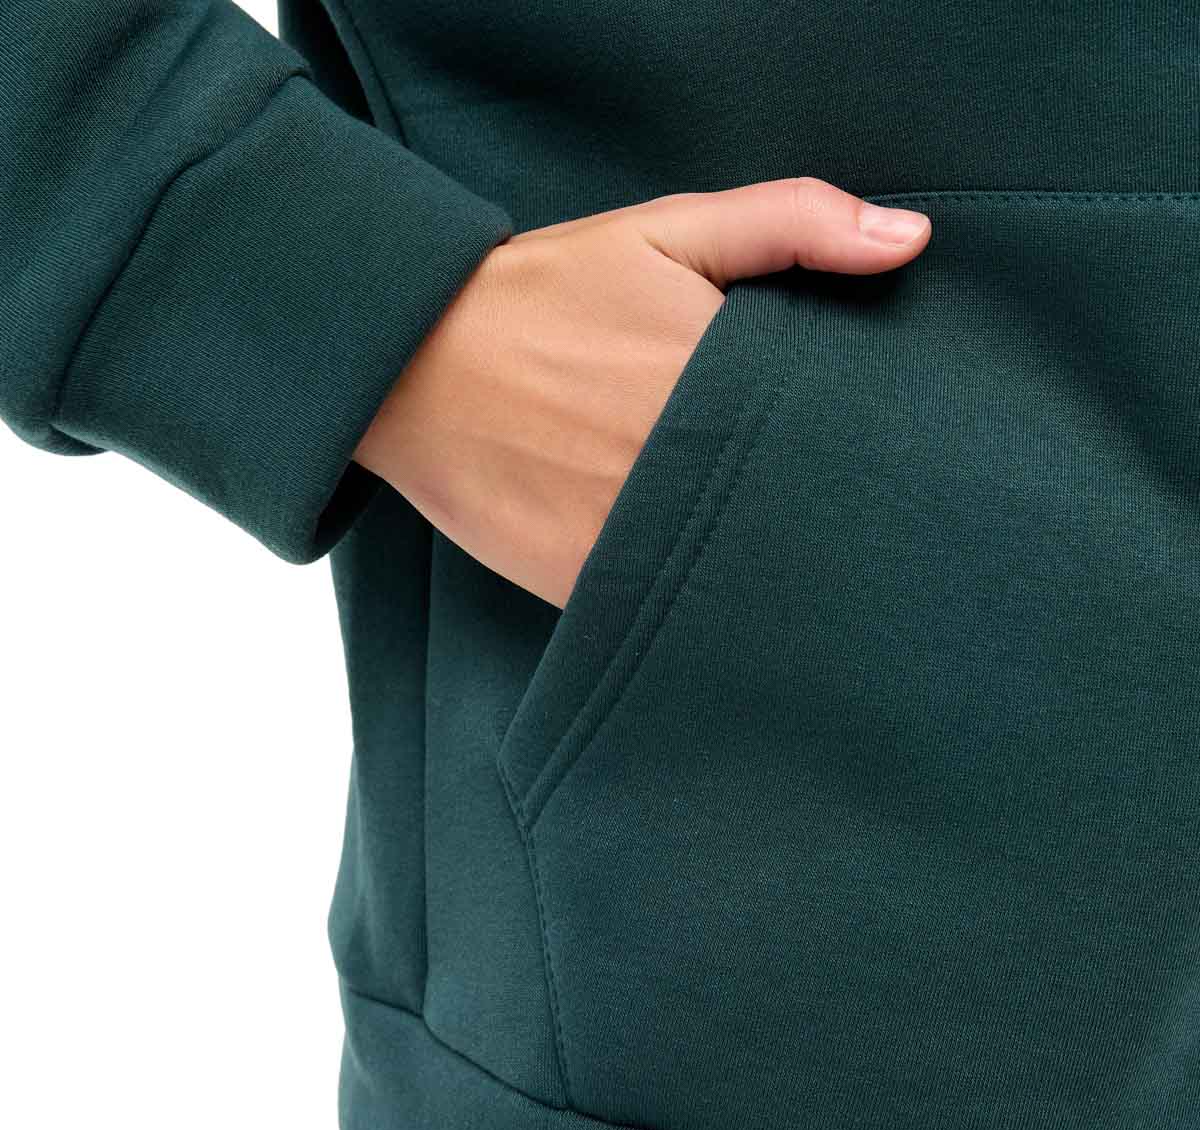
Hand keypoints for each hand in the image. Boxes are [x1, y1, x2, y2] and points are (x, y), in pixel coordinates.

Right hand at [353, 176, 931, 608]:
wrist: (410, 360)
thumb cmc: (541, 293)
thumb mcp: (666, 231)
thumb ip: (794, 223)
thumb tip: (911, 239)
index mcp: (715, 385)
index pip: (835, 441)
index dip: (872, 457)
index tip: (894, 460)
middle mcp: (676, 473)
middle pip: (793, 518)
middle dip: (828, 519)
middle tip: (860, 521)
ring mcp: (625, 540)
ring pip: (735, 577)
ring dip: (766, 569)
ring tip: (789, 558)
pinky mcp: (580, 584)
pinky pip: (662, 611)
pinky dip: (693, 603)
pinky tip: (706, 580)